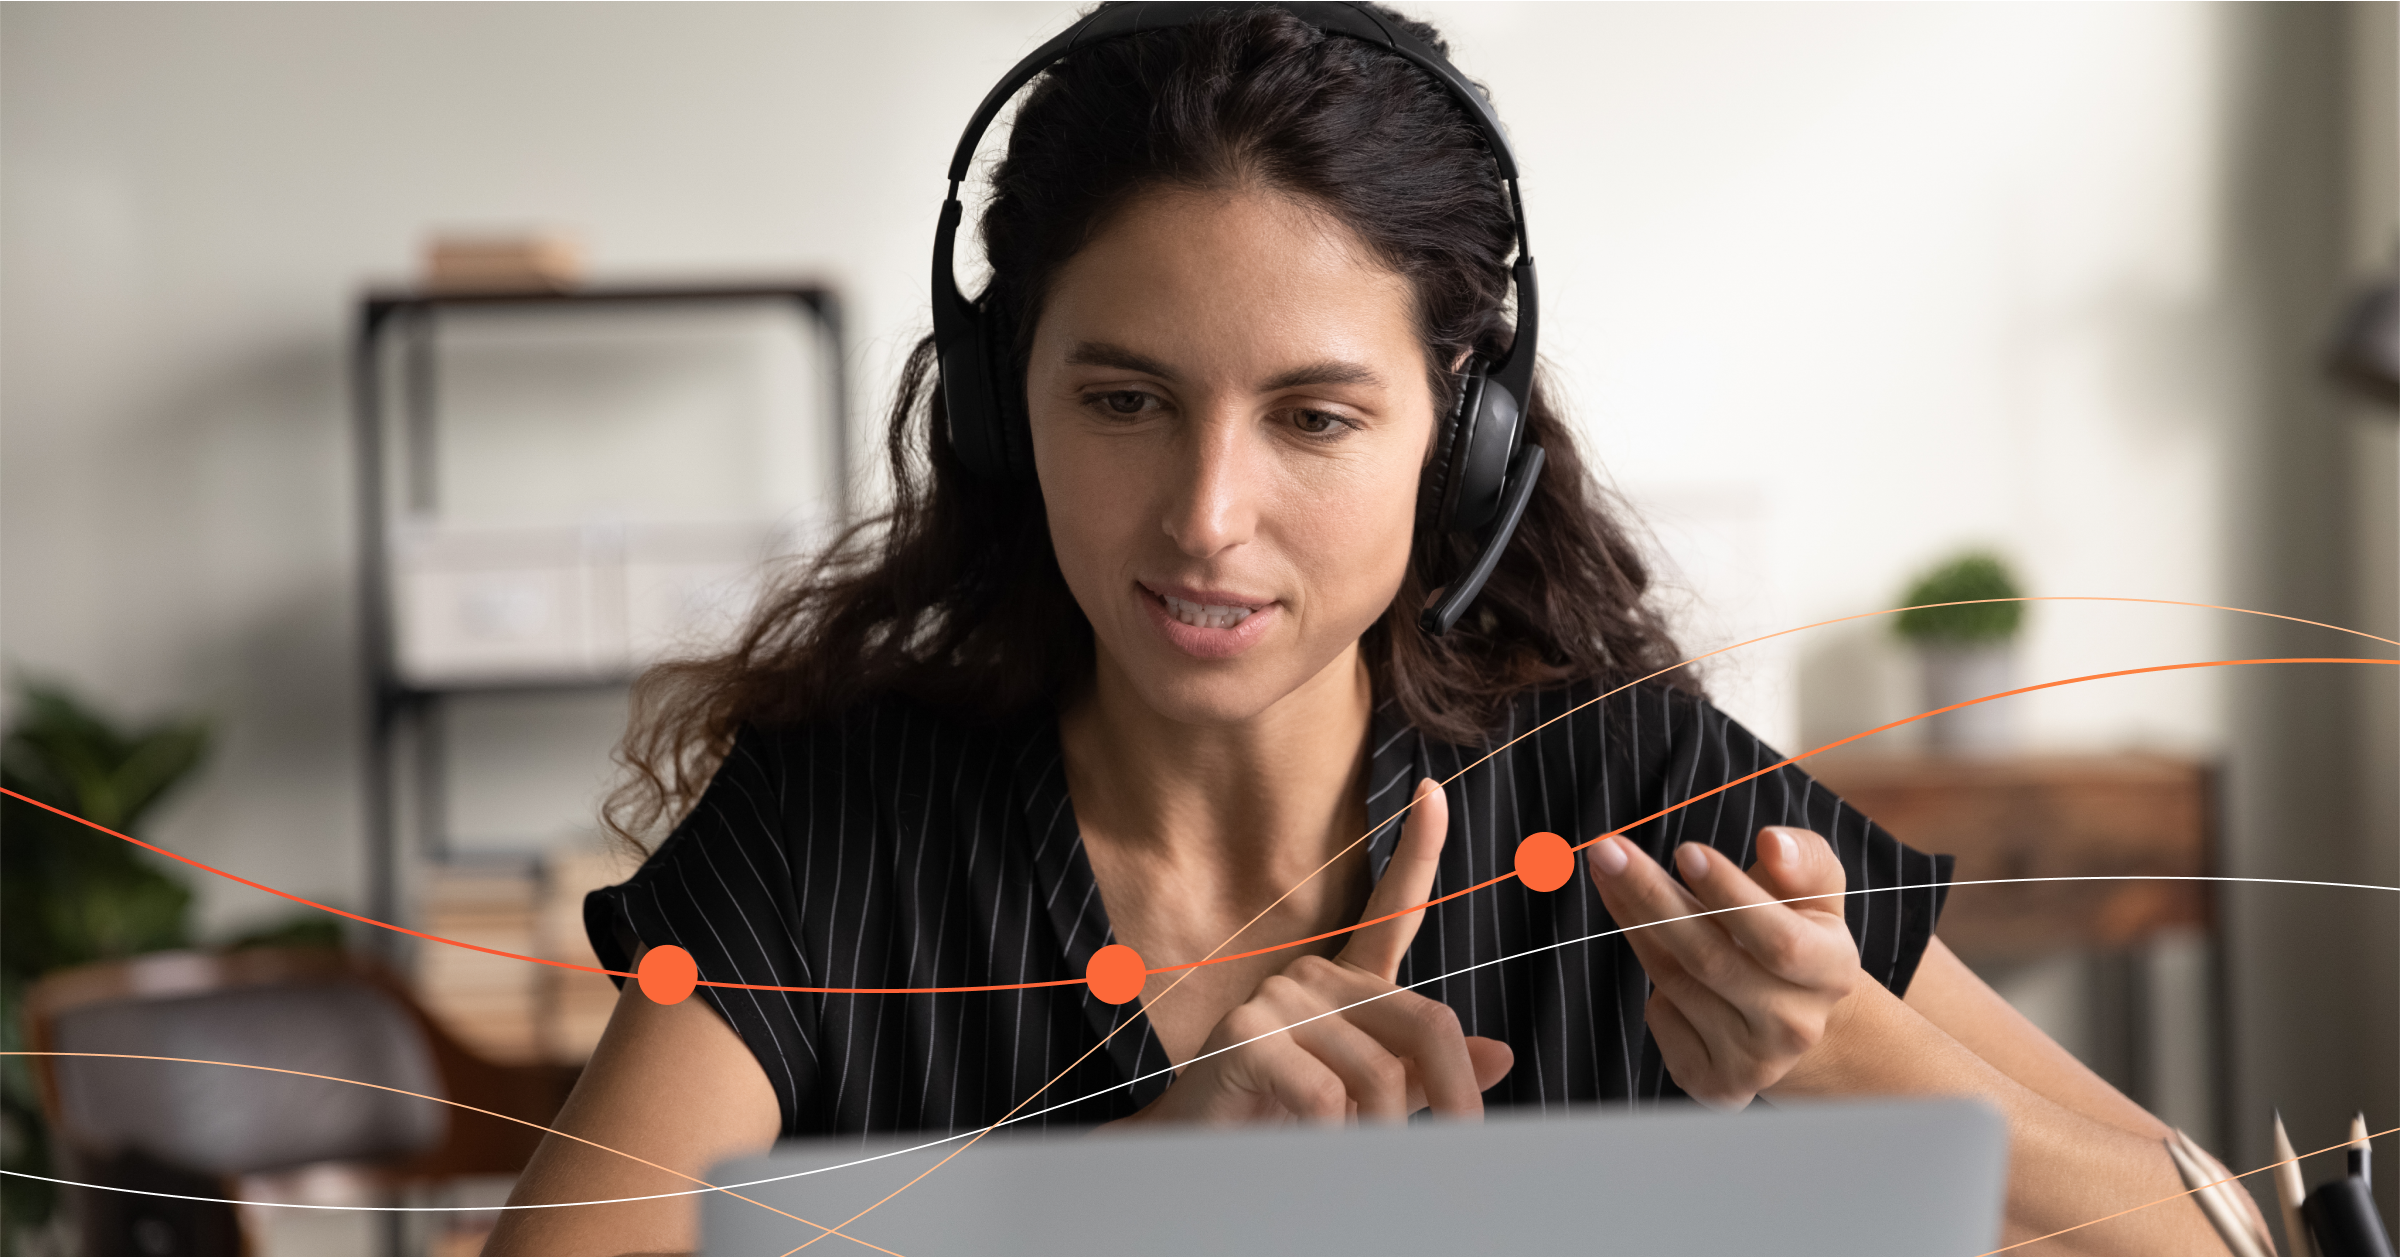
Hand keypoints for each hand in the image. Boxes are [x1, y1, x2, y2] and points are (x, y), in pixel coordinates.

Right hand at [1110, 779, 1513, 1126]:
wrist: (1201, 1160)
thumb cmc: (1284, 1123)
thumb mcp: (1371, 1103)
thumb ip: (1428, 1076)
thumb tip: (1502, 1054)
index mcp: (1346, 983)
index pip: (1392, 910)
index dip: (1417, 850)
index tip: (1433, 791)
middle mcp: (1315, 976)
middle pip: (1424, 1022)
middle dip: (1453, 1093)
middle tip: (1458, 1147)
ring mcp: (1278, 997)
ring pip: (1378, 1074)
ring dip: (1378, 1135)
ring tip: (1350, 1157)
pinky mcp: (1246, 1033)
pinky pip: (1327, 1095)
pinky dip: (1333, 1139)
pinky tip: (1311, 1147)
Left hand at [1584, 826, 1860, 1107]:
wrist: (1792, 1020)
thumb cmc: (1797, 933)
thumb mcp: (1817, 893)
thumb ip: (1804, 860)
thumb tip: (1774, 843)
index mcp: (1831, 972)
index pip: (1778, 938)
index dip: (1730, 894)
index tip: (1685, 850)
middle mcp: (1796, 1026)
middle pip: (1710, 958)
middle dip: (1651, 897)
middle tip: (1607, 850)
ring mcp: (1755, 1063)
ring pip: (1674, 979)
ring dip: (1634, 920)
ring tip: (1612, 872)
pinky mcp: (1714, 1084)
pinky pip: (1661, 1016)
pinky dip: (1649, 972)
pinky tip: (1652, 943)